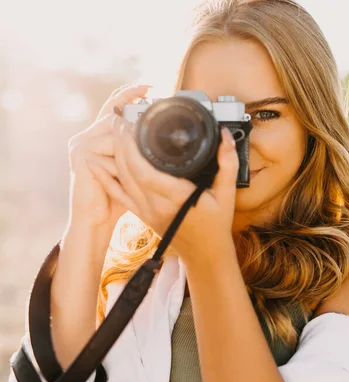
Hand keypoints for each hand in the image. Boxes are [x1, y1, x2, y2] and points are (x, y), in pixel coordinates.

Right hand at [67, 84, 151, 229]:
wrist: (96, 219)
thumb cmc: (116, 197)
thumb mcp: (130, 169)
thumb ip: (136, 151)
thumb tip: (158, 137)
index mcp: (97, 137)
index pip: (112, 107)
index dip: (128, 94)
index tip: (149, 86)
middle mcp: (85, 137)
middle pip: (115, 119)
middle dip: (134, 123)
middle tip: (154, 117)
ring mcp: (81, 146)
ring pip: (116, 135)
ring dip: (131, 152)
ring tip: (136, 164)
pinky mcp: (82, 158)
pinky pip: (112, 153)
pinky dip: (123, 164)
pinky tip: (126, 174)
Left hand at [94, 118, 239, 261]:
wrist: (205, 254)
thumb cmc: (217, 225)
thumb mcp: (227, 194)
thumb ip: (228, 164)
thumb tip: (226, 136)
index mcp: (177, 198)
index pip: (146, 171)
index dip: (132, 147)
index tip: (130, 125)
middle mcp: (157, 205)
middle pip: (129, 171)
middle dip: (120, 143)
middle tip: (118, 119)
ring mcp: (146, 211)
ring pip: (122, 180)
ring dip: (114, 155)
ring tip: (112, 132)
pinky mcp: (141, 214)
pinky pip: (119, 194)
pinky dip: (106, 178)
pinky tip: (95, 164)